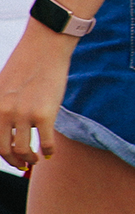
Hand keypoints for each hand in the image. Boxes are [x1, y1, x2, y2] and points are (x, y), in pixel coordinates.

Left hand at [0, 23, 75, 168]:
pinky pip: (46, 142)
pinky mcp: (45, 114)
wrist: (44, 49)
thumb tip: (9, 125)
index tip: (10, 158)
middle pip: (4, 149)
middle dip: (14, 161)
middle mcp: (4, 112)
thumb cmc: (27, 65)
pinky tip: (51, 153)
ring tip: (36, 159)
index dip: (2, 154)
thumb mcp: (4, 86)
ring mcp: (24, 114)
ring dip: (30, 160)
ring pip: (24, 150)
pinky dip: (49, 151)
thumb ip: (3, 105)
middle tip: (22, 165)